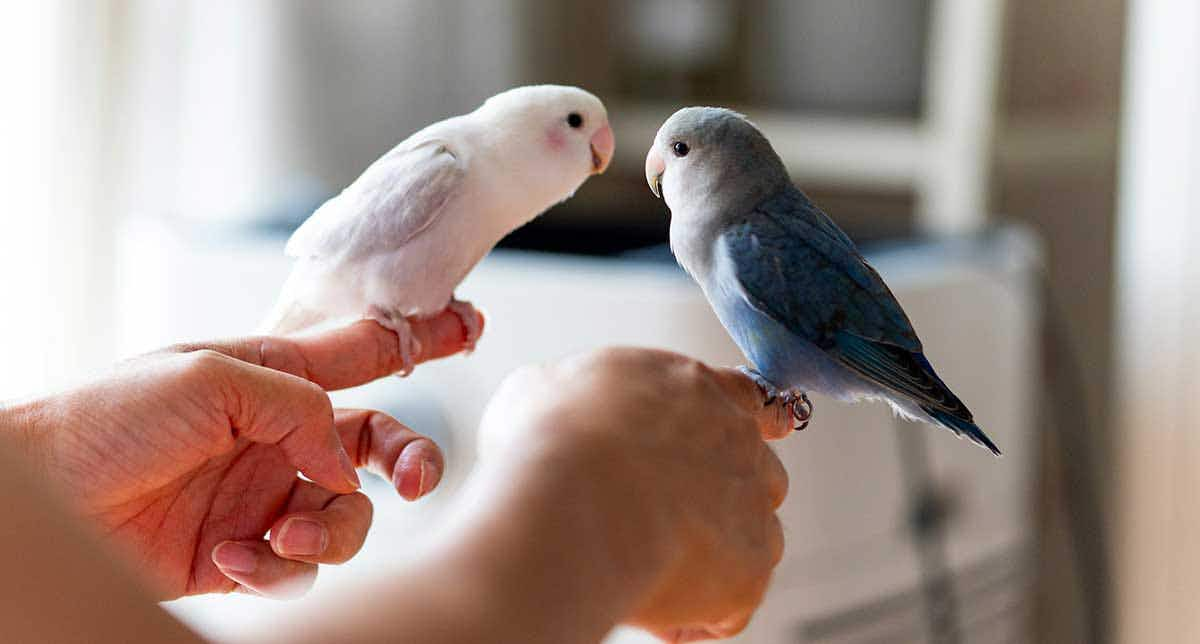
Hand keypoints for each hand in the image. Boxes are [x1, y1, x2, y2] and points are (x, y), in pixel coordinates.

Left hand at [3, 311, 480, 598]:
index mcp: (272, 378)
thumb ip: (302, 407)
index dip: (418, 340)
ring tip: (277, 538)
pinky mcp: (243, 553)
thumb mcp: (213, 378)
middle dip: (411, 462)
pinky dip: (275, 569)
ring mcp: (263, 496)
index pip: (362, 354)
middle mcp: (278, 437)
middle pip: (378, 446)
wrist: (48, 500)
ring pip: (346, 518)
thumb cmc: (109, 420)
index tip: (468, 325)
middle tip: (414, 480)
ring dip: (326, 533)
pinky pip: (296, 568)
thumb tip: (345, 465)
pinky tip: (232, 559)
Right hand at [474, 348, 790, 641]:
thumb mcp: (543, 388)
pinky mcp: (751, 571)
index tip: (748, 436)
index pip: (744, 396)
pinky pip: (731, 606)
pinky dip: (696, 617)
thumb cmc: (551, 441)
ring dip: (714, 554)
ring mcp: (752, 505)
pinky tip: (646, 610)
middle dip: (722, 493)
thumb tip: (559, 411)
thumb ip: (577, 397)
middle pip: (756, 468)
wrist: (572, 500)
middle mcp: (735, 438)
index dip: (739, 421)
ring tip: (649, 569)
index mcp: (691, 384)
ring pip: (753, 536)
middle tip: (663, 515)